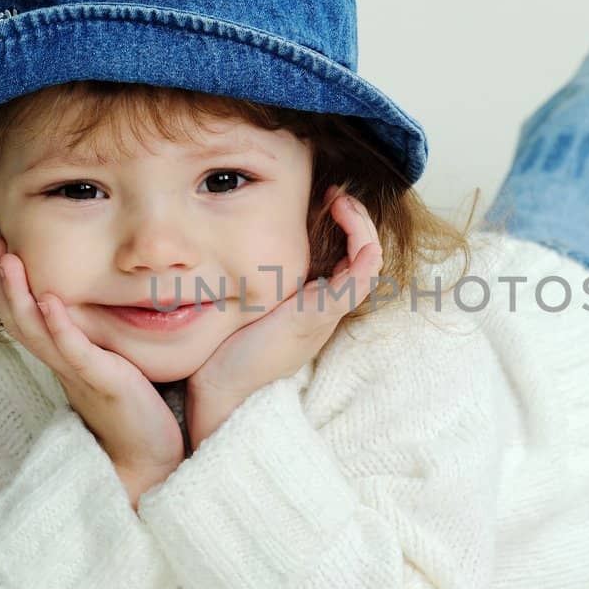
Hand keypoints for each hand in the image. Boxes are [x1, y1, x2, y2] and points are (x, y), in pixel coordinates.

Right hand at [0, 236, 185, 503]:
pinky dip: (60, 327)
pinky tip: (51, 302)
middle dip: (2, 279)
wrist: (148, 457)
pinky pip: (74, 352)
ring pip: (35, 331)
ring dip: (19, 294)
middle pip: (17, 318)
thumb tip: (91, 304)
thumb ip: (93, 337)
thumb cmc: (133, 409)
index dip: (6, 282)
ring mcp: (78, 373)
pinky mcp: (102, 382)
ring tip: (9, 259)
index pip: (23, 314)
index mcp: (61, 355)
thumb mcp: (108, 362)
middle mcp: (62, 363)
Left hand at [185, 187, 382, 444]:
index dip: (344, 228)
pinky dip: (361, 244)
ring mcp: (326, 312)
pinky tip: (345, 219)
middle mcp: (325, 308)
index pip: (346, 261)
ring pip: (368, 262)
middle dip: (356, 220)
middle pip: (363, 257)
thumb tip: (226, 251)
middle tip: (337, 195)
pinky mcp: (320, 315)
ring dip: (362, 226)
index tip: (324, 201)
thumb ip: (250, 283)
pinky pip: (360, 276)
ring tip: (342, 200)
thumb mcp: (243, 308)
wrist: (221, 393)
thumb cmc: (225, 354)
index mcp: (312, 306)